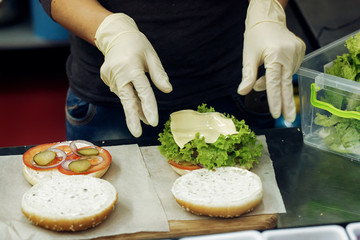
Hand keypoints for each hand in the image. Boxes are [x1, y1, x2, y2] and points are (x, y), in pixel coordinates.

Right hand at [95, 13, 171, 136]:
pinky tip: (136, 102)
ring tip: (146, 119)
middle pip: (127, 99)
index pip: (142, 90)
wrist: (115, 36)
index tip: (153, 121)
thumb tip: (167, 90)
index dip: (148, 107)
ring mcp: (110, 77)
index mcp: (132, 67)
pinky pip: (121, 93)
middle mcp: (119, 73)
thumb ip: (159, 74)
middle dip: (132, 118)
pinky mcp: (106, 79)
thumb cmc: (137, 45)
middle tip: (137, 134)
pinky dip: (129, 100)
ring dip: (135, 110)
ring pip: (125, 98)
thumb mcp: (151, 55)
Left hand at [238, 0, 304, 122]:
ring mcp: (298, 52)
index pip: (275, 84)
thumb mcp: (248, 56)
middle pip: (287, 85)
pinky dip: (282, 73)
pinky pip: (292, 69)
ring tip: (263, 77)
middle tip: (290, 120)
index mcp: (275, 55)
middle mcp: (289, 54)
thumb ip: (248, 76)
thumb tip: (243, 92)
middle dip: (287, 104)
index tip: (276, 114)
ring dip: (277, 83)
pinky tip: (275, 67)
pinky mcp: (302, 50)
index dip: (275, 101)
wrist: (268, 19)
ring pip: (287, 77)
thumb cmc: (256, 37)